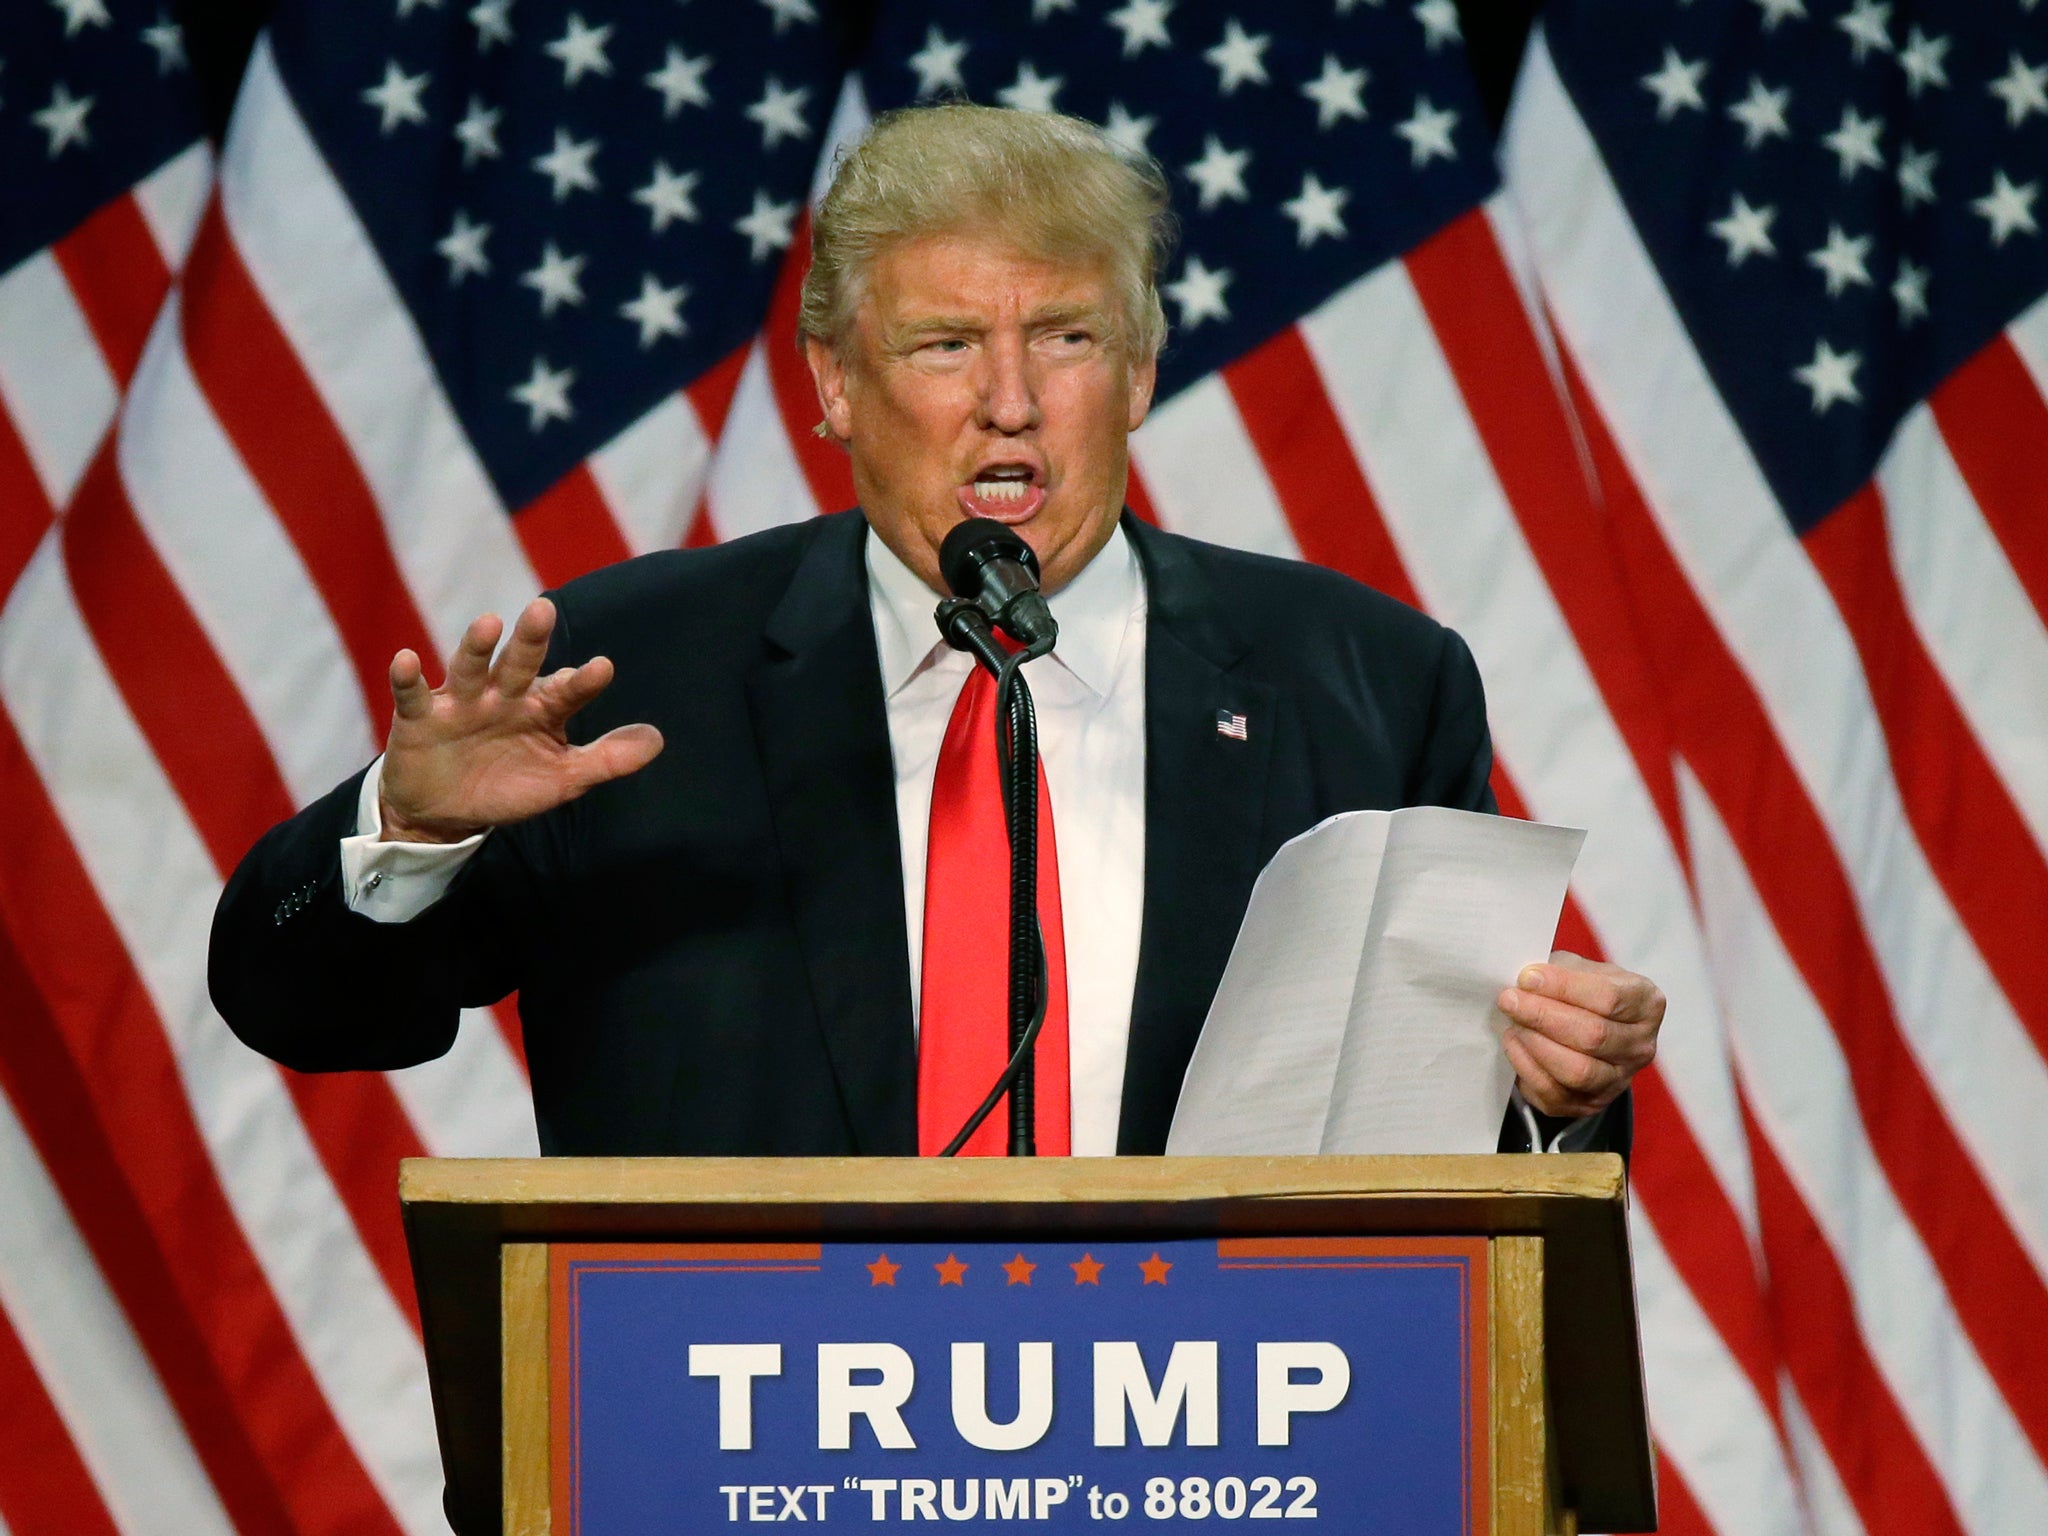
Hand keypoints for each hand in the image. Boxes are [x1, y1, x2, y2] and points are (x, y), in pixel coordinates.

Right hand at [378, 598, 662, 842]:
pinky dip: (407, 677)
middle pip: (519, 664)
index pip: (567, 691)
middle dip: (531, 639)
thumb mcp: (562, 779)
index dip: (583, 682)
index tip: (603, 669)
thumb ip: (608, 759)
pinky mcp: (419, 717)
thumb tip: (657, 739)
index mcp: (541, 707)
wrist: (444, 813)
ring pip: (469, 668)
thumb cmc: (509, 785)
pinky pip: (413, 694)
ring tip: (489, 623)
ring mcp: (461, 702)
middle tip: (544, 610)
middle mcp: (503, 695)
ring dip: (476, 646)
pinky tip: (407, 659)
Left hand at [1497, 951, 1662, 1117]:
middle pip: (1592, 1036)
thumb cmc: (1582, 992)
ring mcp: (1619, 1080)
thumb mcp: (1579, 968)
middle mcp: (1641, 1046)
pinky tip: (1515, 1044)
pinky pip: (1555, 1093)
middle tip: (1509, 1000)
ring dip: (1536, 1044)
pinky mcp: (1591, 1104)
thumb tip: (1527, 980)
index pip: (1608, 998)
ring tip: (1513, 1023)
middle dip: (1542, 1016)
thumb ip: (1558, 970)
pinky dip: (1527, 1068)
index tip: (1526, 978)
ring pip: (1577, 1071)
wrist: (1586, 1027)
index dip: (1563, 987)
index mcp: (1646, 1004)